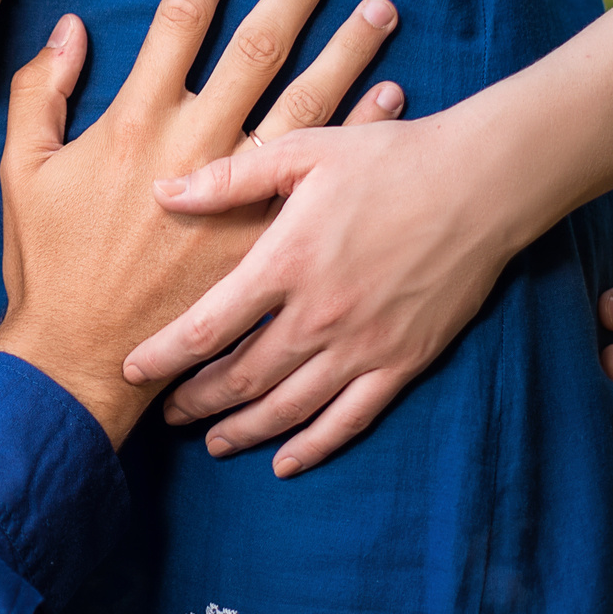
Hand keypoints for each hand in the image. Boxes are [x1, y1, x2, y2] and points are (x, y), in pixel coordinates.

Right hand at [0, 0, 400, 444]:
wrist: (84, 357)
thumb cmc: (49, 266)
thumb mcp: (23, 172)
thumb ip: (42, 93)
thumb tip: (69, 29)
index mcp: (134, 121)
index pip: (180, 17)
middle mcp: (195, 146)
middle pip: (258, 46)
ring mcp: (239, 195)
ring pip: (306, 100)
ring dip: (348, 48)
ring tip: (381, 7)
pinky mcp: (267, 237)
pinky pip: (325, 173)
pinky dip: (358, 127)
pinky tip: (390, 91)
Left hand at [136, 112, 515, 472]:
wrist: (483, 182)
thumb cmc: (390, 158)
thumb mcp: (304, 151)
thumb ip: (230, 178)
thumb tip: (163, 193)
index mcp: (285, 262)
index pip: (205, 327)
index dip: (162, 356)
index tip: (130, 371)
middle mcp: (319, 315)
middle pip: (240, 377)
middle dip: (196, 400)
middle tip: (165, 413)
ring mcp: (363, 344)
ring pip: (288, 406)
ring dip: (243, 430)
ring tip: (211, 441)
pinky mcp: (403, 361)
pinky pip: (350, 418)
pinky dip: (314, 446)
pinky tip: (285, 462)